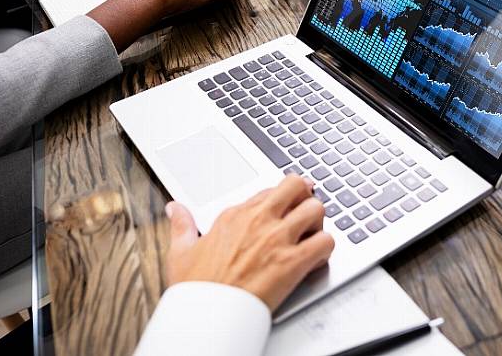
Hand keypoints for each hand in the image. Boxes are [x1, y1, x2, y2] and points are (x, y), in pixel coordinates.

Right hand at [164, 176, 334, 310]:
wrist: (205, 316)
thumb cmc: (195, 288)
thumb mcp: (181, 250)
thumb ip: (181, 225)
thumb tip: (174, 208)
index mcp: (235, 215)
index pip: (270, 191)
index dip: (281, 201)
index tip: (284, 209)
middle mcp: (258, 220)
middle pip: (297, 186)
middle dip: (305, 198)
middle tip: (303, 216)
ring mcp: (277, 239)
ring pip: (317, 209)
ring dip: (318, 223)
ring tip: (310, 238)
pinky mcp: (293, 262)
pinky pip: (326, 241)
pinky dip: (326, 250)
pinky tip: (314, 260)